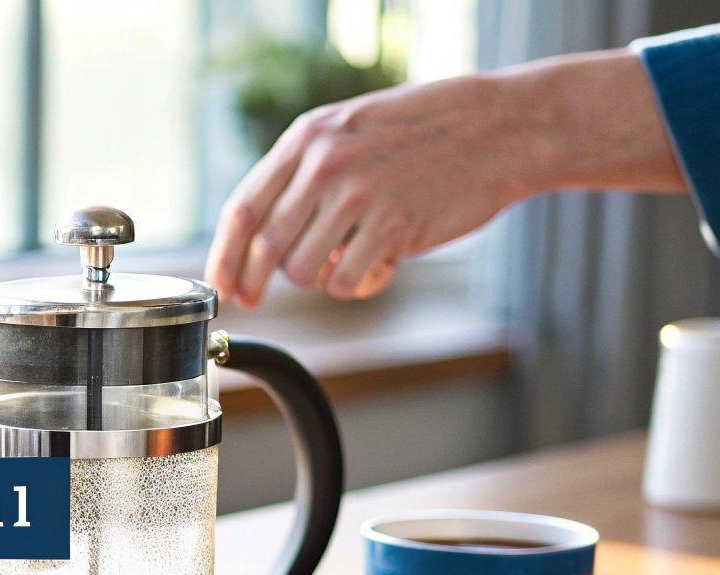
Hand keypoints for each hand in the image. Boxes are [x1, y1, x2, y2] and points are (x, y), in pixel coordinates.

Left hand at [206, 51, 683, 308]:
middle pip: (266, 248)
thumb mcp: (352, 130)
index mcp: (307, 138)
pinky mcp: (392, 227)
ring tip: (354, 254)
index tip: (221, 286)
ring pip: (305, 271)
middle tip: (255, 300)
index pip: (243, 208)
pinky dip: (361, 284)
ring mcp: (358, 196)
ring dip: (323, 275)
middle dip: (255, 283)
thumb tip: (261, 234)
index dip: (224, 256)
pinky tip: (385, 262)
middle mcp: (325, 165)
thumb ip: (305, 172)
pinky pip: (349, 282)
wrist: (498, 129)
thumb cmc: (424, 133)